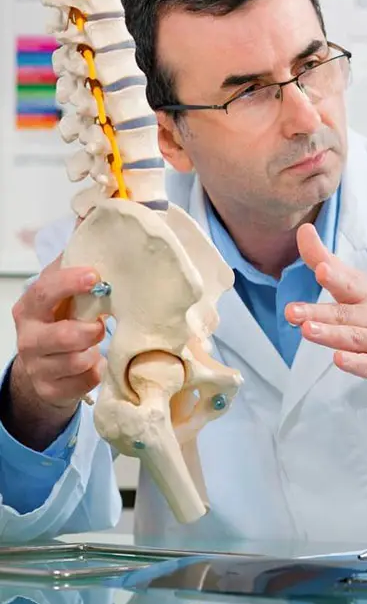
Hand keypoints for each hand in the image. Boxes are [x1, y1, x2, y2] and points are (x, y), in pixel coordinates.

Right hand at [6, 257, 106, 446]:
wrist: (45, 368)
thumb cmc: (60, 319)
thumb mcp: (63, 291)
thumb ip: (75, 257)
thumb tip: (90, 213)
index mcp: (30, 308)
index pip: (44, 291)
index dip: (69, 283)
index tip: (95, 276)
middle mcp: (28, 338)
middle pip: (59, 336)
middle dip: (87, 330)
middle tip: (102, 324)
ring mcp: (38, 367)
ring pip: (76, 361)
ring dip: (94, 352)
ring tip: (97, 345)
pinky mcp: (52, 390)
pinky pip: (86, 381)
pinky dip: (98, 372)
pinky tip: (96, 364)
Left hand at [286, 224, 366, 403]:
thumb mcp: (356, 284)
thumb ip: (325, 260)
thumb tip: (303, 231)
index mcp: (363, 295)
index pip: (348, 282)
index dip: (334, 276)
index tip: (320, 268)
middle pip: (343, 314)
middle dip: (317, 312)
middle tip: (292, 311)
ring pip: (353, 338)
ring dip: (330, 334)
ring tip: (307, 330)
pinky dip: (354, 362)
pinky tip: (339, 359)